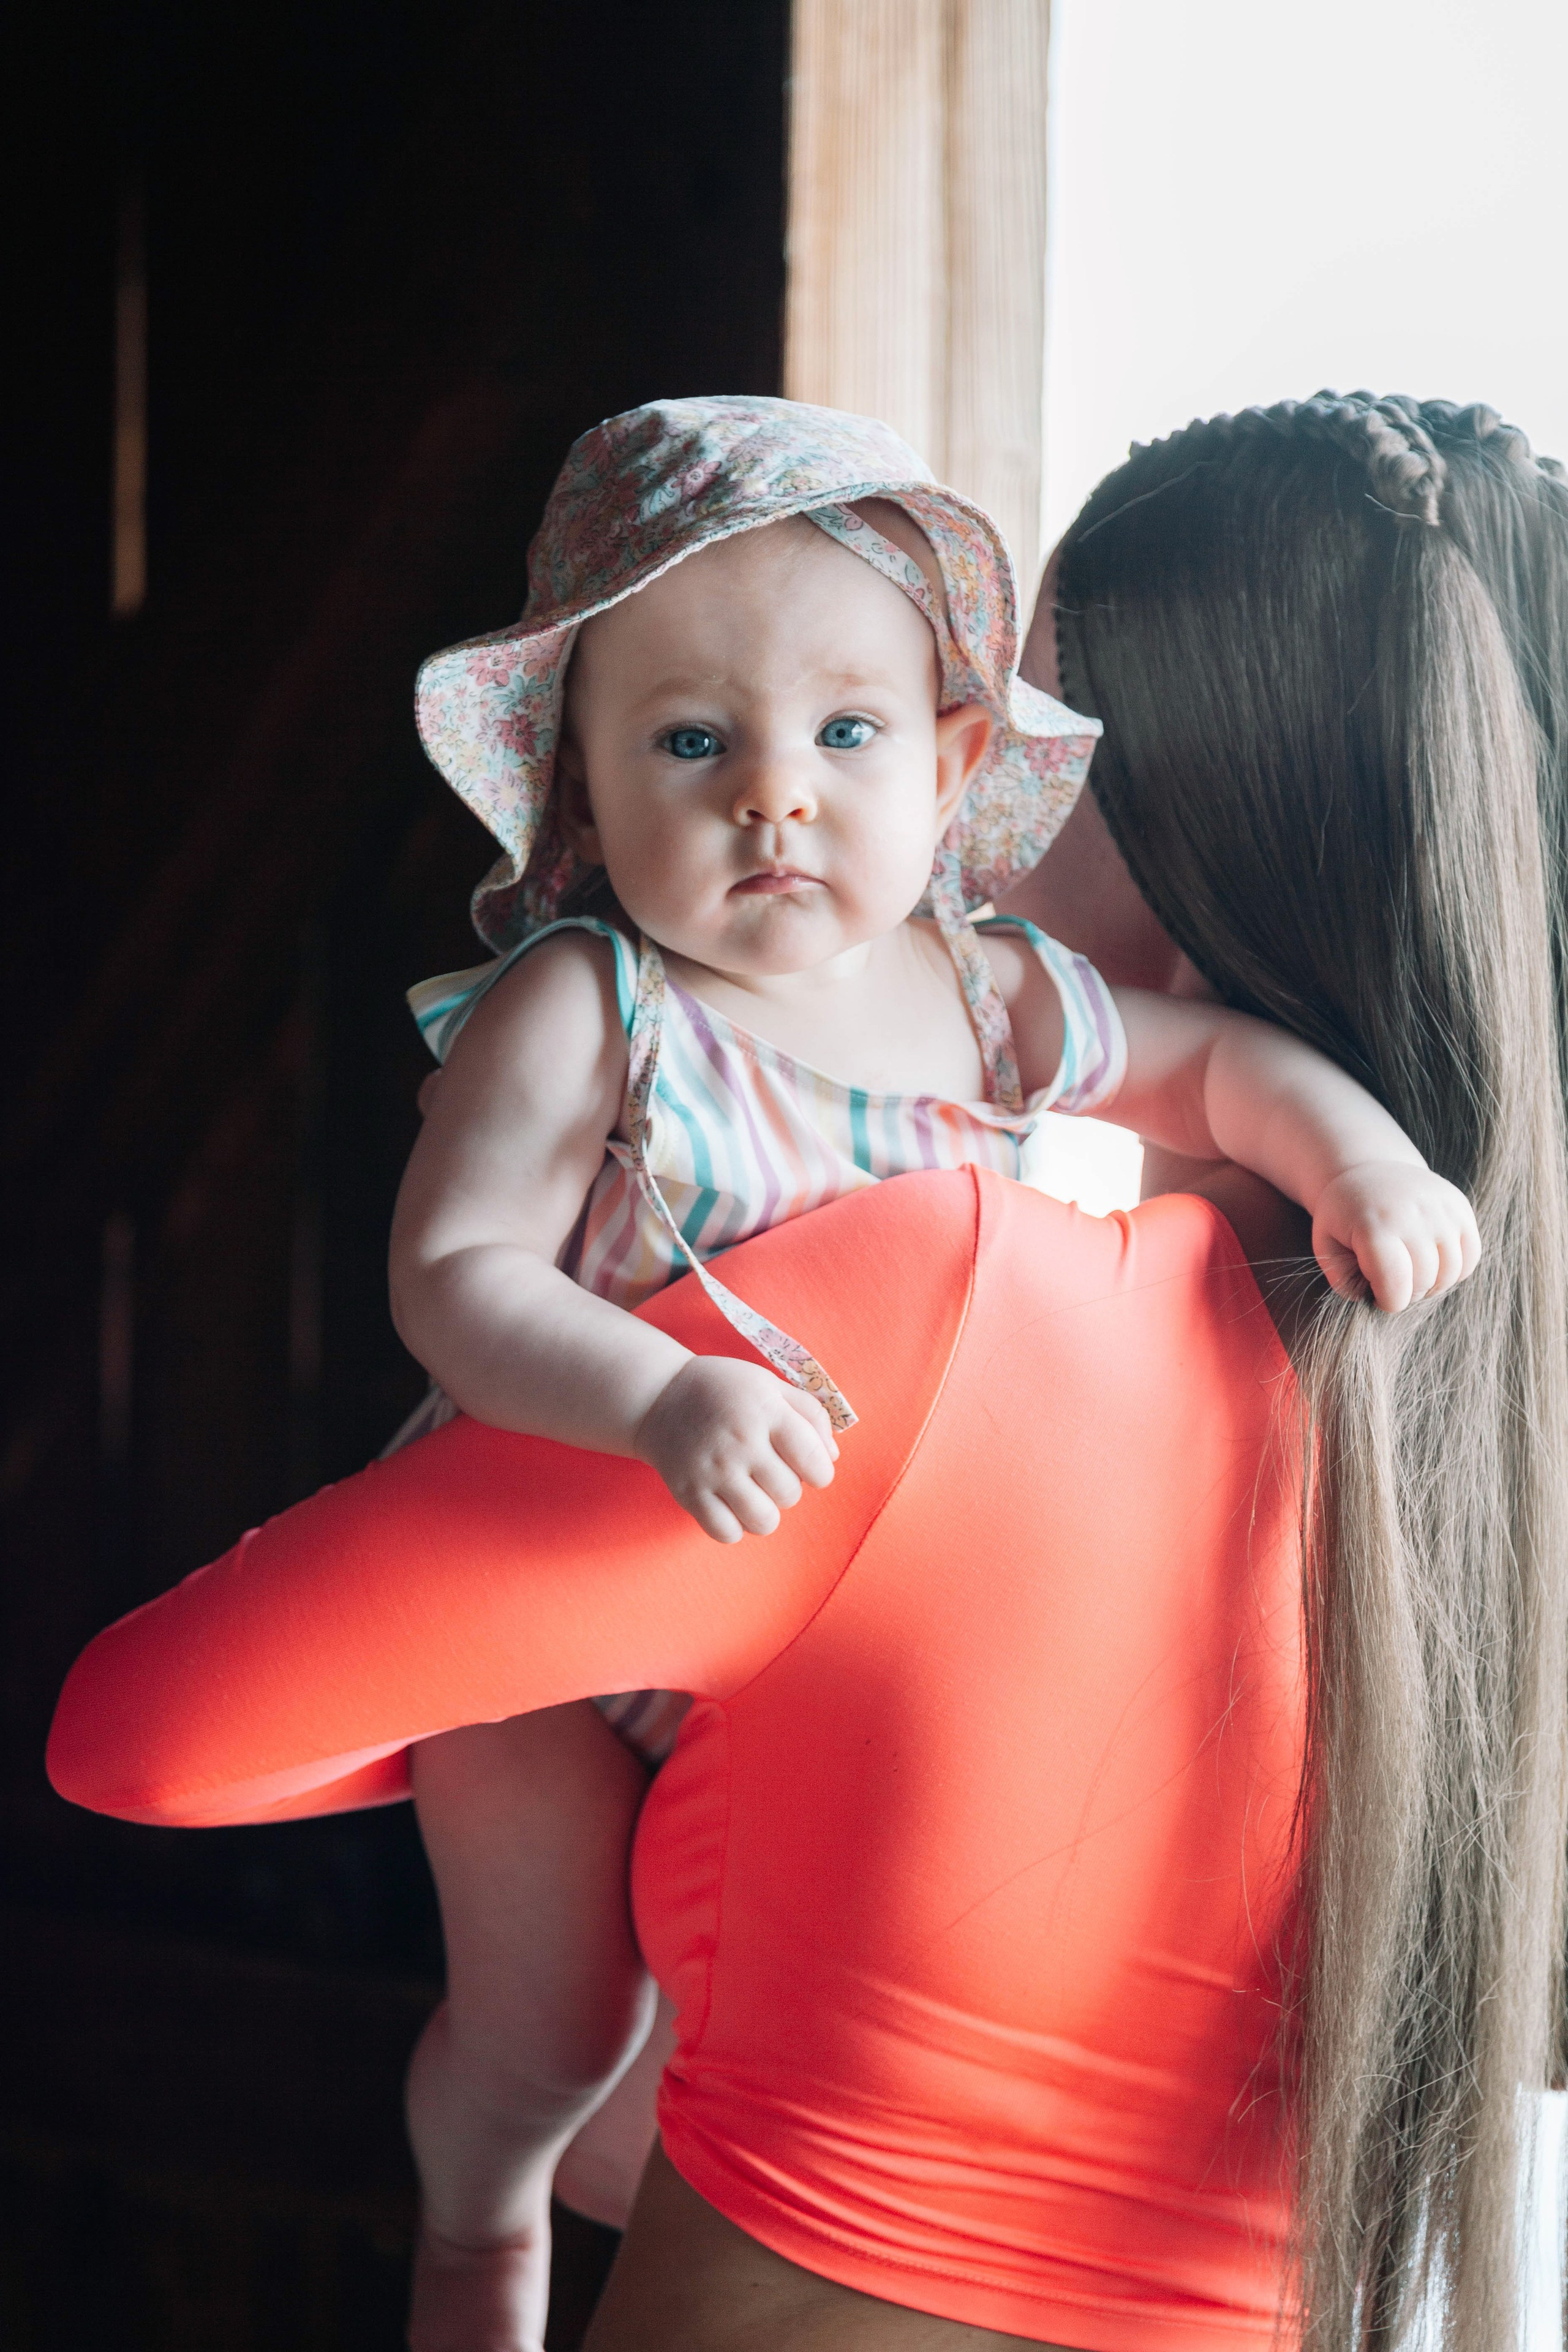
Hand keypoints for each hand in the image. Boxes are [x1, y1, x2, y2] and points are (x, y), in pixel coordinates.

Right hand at [633, 1357, 838, 1542]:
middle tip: (769, 1471)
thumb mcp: (770, 1385)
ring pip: (763, 1521)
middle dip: (788, 1487)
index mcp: (766, 1411)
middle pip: (789, 1494)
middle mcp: (740, 1442)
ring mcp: (712, 1470)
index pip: (814, 1461)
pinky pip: (727, 1533)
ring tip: (754, 1492)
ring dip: (766, 1512)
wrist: (658, 1396)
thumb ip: (810, 1414)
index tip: (809, 1467)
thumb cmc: (724, 1390)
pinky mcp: (688, 1493)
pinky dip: (735, 1526)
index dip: (821, 1472)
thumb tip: (833, 1457)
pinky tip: (730, 1504)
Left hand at [1311, 1161, 1481, 1311]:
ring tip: (1411, 1273)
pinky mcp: (1461, 1207)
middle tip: (1392, 1281)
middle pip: (1424, 1282)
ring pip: (1451, 1272)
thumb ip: (1341, 1278)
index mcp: (1375, 1226)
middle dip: (1408, 1293)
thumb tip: (1368, 1298)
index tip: (1377, 1294)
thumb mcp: (1326, 1244)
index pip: (1395, 1287)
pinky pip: (1470, 1256)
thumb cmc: (1345, 1215)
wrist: (1370, 1170)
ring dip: (1432, 1284)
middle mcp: (1413, 1215)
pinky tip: (1432, 1263)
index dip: (1387, 1302)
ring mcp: (1441, 1209)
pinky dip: (1454, 1270)